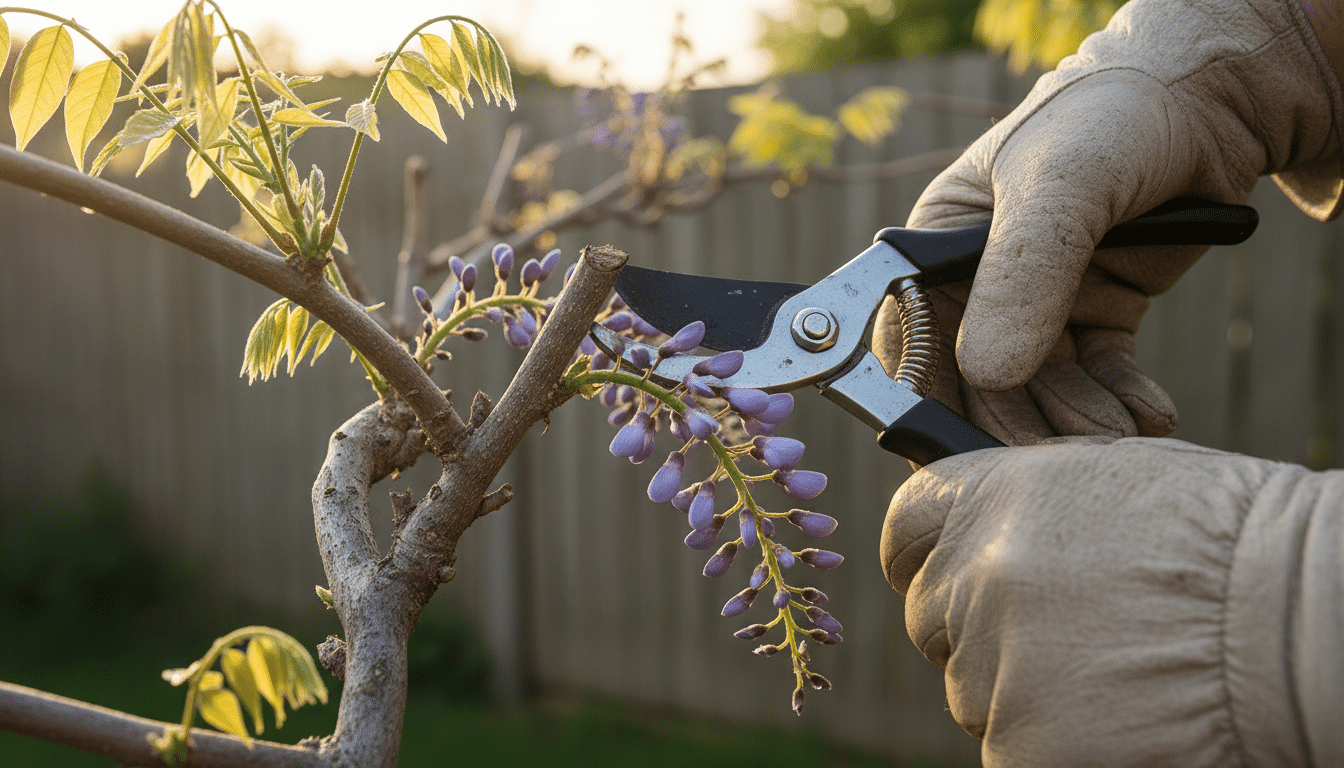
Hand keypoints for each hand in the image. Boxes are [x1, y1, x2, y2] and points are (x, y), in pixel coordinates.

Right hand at [875, 0, 1342, 444]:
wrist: (1207, 105)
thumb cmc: (1110, 119)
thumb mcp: (1060, 184)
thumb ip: (1022, 274)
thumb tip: (985, 373)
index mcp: (935, 250)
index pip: (909, 337)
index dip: (927, 395)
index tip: (961, 445)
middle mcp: (976, 287)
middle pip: (974, 382)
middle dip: (1014, 423)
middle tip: (1058, 461)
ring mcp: (1037, 308)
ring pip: (1038, 391)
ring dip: (1072, 423)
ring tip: (1116, 439)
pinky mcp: (1094, 321)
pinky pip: (1096, 379)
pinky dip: (1118, 404)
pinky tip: (1148, 418)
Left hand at [881, 437, 1341, 767]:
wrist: (1300, 617)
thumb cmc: (1232, 540)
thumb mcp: (1114, 482)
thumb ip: (1027, 509)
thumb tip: (985, 534)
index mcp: (994, 497)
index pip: (905, 527)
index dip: (917, 557)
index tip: (929, 576)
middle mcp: (977, 574)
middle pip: (933, 619)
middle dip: (976, 633)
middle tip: (1057, 642)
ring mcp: (994, 662)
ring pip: (974, 693)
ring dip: (1024, 694)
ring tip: (1116, 677)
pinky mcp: (1023, 744)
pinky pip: (1008, 751)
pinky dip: (1052, 747)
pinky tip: (1119, 722)